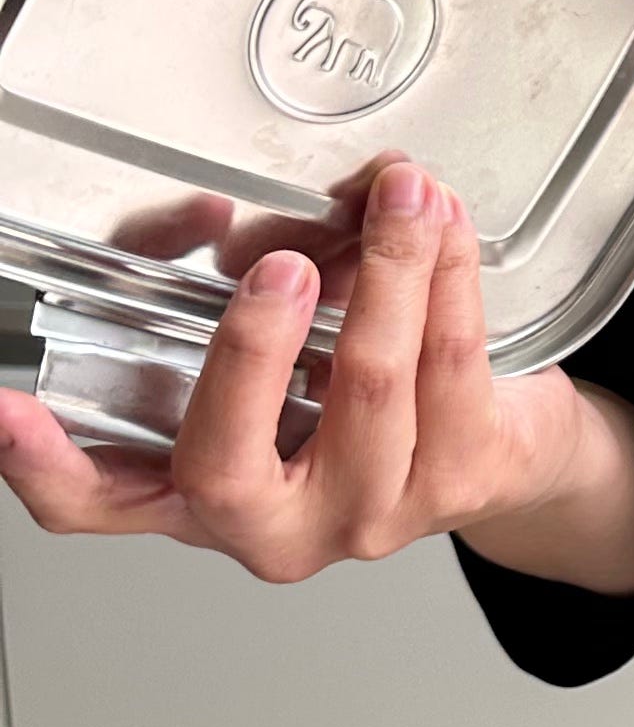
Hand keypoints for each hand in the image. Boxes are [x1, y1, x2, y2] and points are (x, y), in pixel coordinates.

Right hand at [0, 154, 609, 583]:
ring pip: (370, 392)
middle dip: (252, 349)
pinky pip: (450, 368)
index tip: (7, 412)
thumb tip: (222, 224)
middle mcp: (273, 526)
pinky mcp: (455, 485)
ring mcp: (366, 516)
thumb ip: (225, 294)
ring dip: (388, 273)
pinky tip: (444, 231)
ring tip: (399, 200)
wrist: (492, 451)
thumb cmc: (362, 401)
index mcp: (199, 497)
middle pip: (228, 461)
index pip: (92, 503)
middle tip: (279, 267)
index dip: (42, 463)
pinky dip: (448, 278)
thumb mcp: (269, 356)